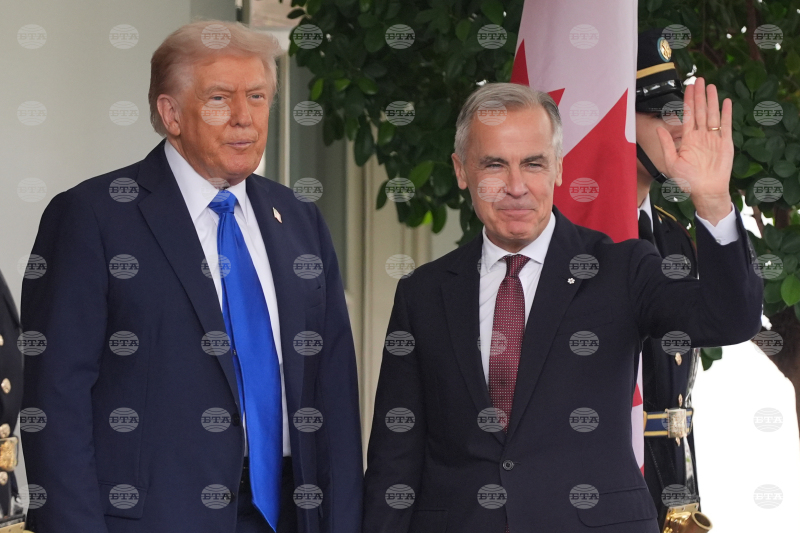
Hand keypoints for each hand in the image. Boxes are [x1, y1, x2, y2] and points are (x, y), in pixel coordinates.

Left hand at [657, 77, 733, 224]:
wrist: (706, 190)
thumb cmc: (687, 180)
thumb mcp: (671, 162)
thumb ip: (666, 144)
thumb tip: (658, 128)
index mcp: (688, 138)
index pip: (687, 115)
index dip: (687, 101)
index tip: (687, 87)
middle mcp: (701, 135)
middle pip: (700, 111)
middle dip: (699, 95)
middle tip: (699, 79)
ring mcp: (713, 138)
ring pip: (712, 114)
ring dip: (712, 100)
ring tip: (711, 86)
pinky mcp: (725, 142)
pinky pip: (726, 125)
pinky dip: (726, 113)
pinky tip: (726, 102)